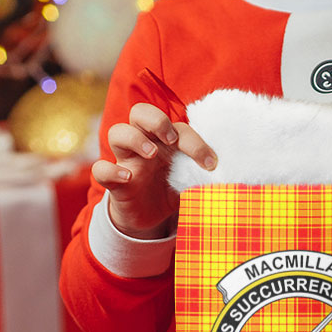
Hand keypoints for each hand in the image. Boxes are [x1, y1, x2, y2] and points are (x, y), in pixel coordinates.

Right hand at [90, 101, 215, 238]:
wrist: (151, 219)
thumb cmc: (172, 189)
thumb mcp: (191, 179)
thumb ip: (205, 173)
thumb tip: (232, 174)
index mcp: (165, 140)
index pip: (177, 126)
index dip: (195, 141)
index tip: (210, 163)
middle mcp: (144, 144)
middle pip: (140, 112)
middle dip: (156, 120)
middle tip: (171, 139)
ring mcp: (126, 161)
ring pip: (117, 132)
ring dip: (135, 138)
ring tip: (152, 154)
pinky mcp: (114, 182)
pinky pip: (100, 169)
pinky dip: (110, 170)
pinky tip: (128, 178)